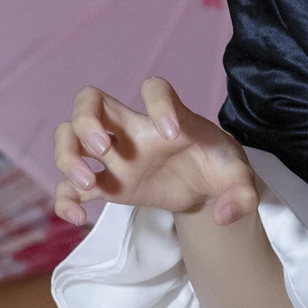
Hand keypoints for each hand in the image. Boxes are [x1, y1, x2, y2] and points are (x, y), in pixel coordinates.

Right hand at [53, 78, 258, 227]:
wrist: (206, 188)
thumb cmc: (219, 169)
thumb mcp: (240, 180)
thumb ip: (243, 195)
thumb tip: (224, 215)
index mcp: (169, 119)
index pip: (155, 89)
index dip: (159, 104)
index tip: (172, 134)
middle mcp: (135, 131)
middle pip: (90, 100)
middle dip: (85, 121)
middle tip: (104, 150)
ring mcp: (116, 157)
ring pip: (69, 137)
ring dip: (68, 157)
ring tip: (89, 184)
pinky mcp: (107, 185)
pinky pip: (69, 187)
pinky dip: (64, 200)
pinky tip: (78, 217)